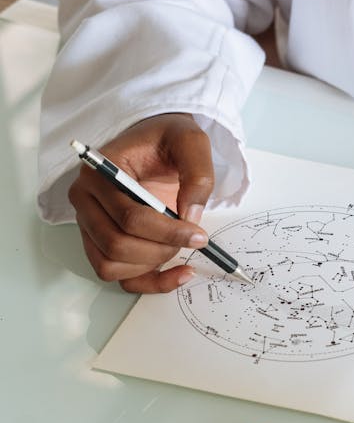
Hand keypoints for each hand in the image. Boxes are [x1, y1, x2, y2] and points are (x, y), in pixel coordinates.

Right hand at [68, 113, 214, 292]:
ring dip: (152, 265)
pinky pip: (118, 277)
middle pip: (116, 245)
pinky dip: (149, 282)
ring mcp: (90, 225)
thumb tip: (190, 216)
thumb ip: (197, 173)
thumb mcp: (190, 142)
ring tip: (179, 246)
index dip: (167, 232)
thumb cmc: (167, 140)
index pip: (127, 217)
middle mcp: (85, 201)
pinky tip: (178, 272)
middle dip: (161, 249)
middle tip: (192, 239)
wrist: (159, 143)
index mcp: (99, 173)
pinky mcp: (102, 243)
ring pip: (111, 265)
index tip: (199, 234)